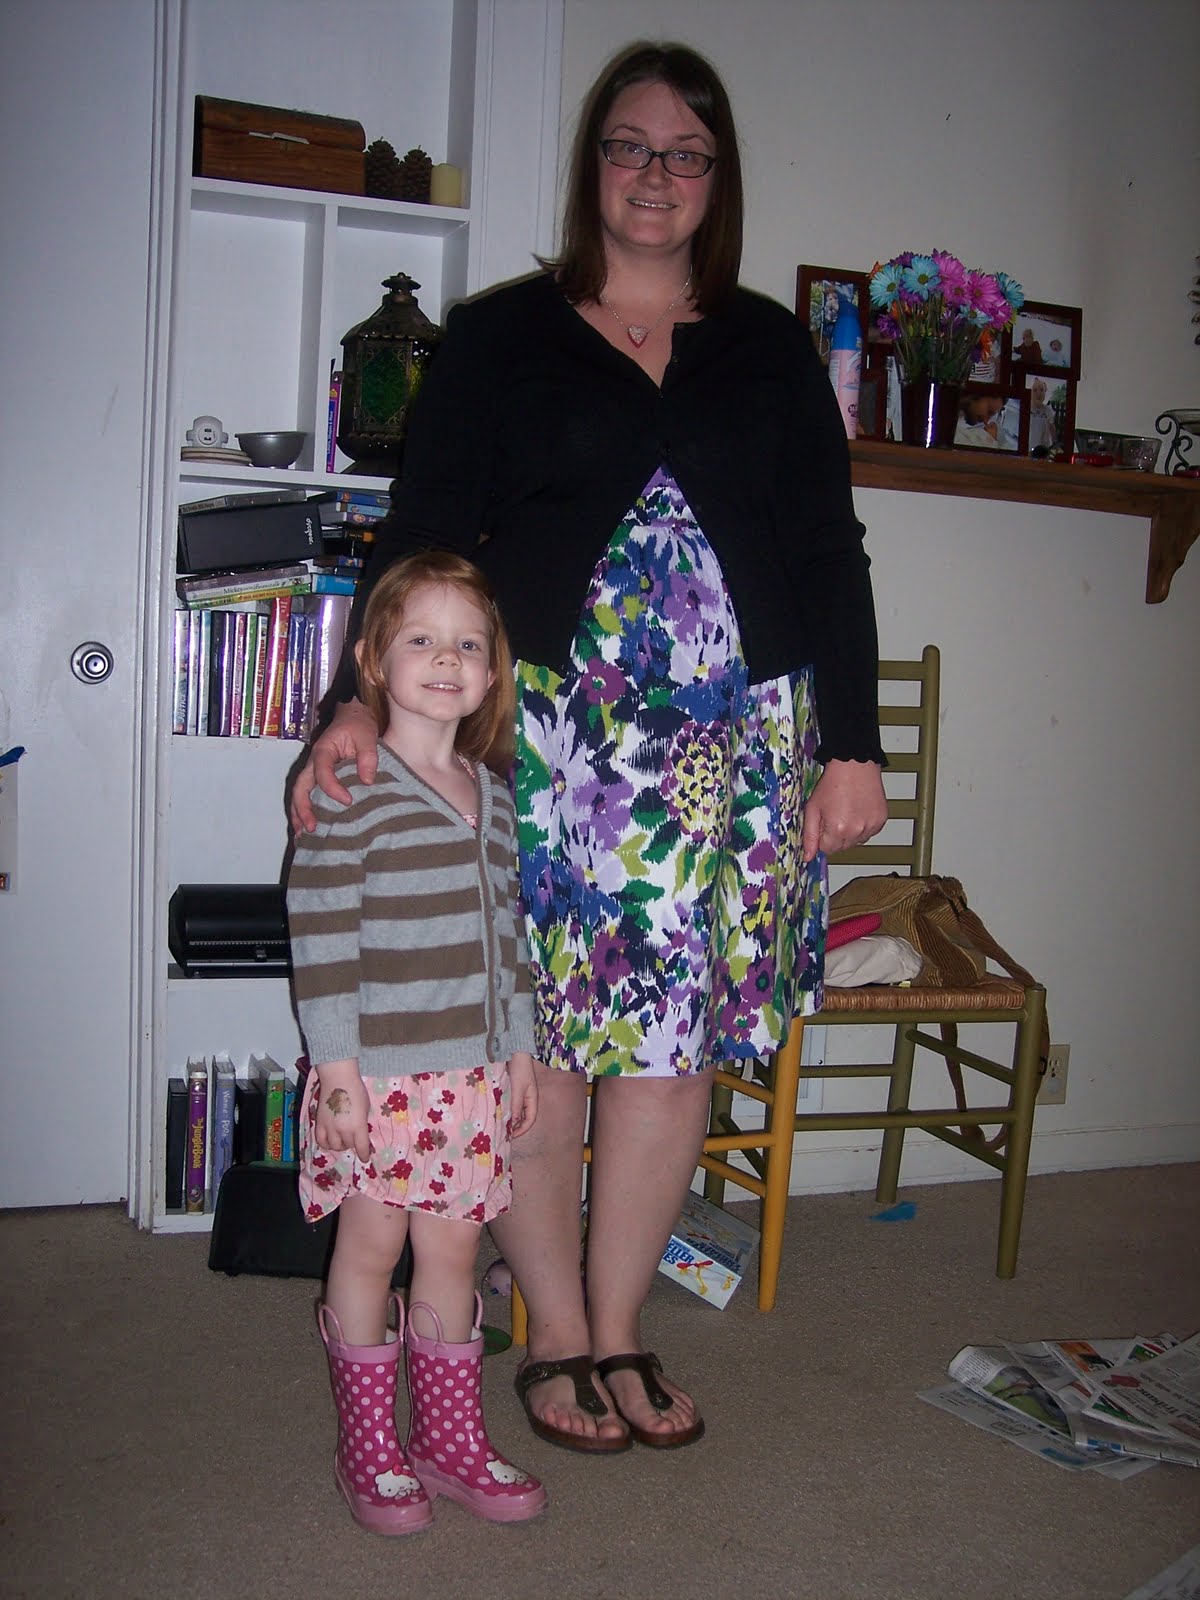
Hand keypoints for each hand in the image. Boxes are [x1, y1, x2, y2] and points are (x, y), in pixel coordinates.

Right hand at [288, 698, 378, 834]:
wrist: (351, 716)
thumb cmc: (358, 726)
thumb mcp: (367, 736)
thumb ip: (368, 757)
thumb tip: (367, 781)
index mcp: (324, 751)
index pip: (322, 772)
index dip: (332, 788)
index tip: (348, 801)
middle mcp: (313, 763)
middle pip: (300, 787)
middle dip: (303, 809)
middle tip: (312, 828)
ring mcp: (312, 771)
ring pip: (299, 795)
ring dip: (299, 814)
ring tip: (303, 836)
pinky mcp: (316, 778)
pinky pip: (306, 796)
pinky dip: (303, 812)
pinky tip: (306, 830)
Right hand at [312, 1060, 371, 1161]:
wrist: (338, 1078)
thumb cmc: (356, 1090)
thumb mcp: (365, 1108)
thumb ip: (362, 1122)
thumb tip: (361, 1133)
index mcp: (357, 1125)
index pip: (362, 1147)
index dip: (364, 1154)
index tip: (365, 1158)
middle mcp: (343, 1129)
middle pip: (348, 1145)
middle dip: (352, 1144)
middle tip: (354, 1139)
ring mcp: (329, 1127)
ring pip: (334, 1146)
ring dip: (340, 1144)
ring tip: (342, 1139)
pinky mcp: (319, 1122)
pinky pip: (321, 1140)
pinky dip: (326, 1143)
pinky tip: (330, 1140)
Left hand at [506, 1051, 537, 1136]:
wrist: (515, 1052)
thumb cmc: (519, 1069)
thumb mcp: (517, 1089)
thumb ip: (515, 1106)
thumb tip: (513, 1123)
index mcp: (533, 1099)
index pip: (530, 1120)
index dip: (522, 1129)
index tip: (511, 1136)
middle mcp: (528, 1099)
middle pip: (523, 1118)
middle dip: (515, 1127)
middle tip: (504, 1134)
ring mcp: (520, 1095)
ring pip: (516, 1112)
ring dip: (509, 1119)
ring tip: (500, 1126)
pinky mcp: (513, 1091)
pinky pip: (510, 1105)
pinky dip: (505, 1111)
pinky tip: (498, 1113)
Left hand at [801, 759, 886, 862]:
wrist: (855, 766)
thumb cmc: (832, 784)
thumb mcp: (813, 808)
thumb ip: (810, 835)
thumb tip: (808, 857)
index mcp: (838, 830)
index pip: (827, 850)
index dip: (822, 838)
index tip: (823, 823)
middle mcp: (856, 832)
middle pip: (842, 847)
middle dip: (836, 837)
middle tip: (835, 815)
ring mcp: (871, 827)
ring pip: (857, 841)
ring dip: (851, 833)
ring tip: (847, 812)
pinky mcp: (881, 821)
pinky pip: (870, 833)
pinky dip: (864, 827)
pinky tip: (859, 811)